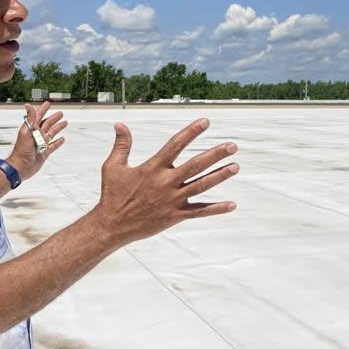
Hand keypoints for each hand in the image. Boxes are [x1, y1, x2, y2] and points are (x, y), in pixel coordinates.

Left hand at [7, 101, 67, 180]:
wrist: (21, 166)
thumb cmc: (21, 151)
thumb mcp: (26, 132)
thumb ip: (30, 119)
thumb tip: (28, 105)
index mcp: (31, 129)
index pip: (38, 116)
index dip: (43, 110)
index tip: (48, 104)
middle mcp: (37, 135)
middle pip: (47, 124)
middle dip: (53, 118)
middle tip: (60, 113)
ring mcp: (41, 144)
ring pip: (51, 133)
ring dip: (58, 128)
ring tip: (64, 123)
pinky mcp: (44, 152)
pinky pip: (53, 146)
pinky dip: (58, 142)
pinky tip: (62, 139)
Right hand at [90, 118, 237, 245]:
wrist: (112, 226)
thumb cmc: (112, 195)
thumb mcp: (112, 167)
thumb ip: (122, 145)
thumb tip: (120, 124)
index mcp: (153, 168)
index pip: (176, 145)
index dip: (191, 132)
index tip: (205, 121)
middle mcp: (165, 183)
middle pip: (195, 165)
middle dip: (215, 155)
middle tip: (232, 146)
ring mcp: (172, 200)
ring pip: (201, 186)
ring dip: (219, 176)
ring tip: (235, 166)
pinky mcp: (175, 216)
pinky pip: (199, 212)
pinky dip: (216, 209)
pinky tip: (232, 205)